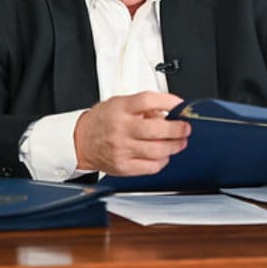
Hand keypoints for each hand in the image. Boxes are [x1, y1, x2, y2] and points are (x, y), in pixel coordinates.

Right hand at [73, 91, 190, 175]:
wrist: (81, 141)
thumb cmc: (102, 121)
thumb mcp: (119, 103)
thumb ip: (143, 106)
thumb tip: (169, 111)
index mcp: (120, 108)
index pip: (148, 100)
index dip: (168, 101)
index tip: (179, 105)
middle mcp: (121, 128)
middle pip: (156, 128)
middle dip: (178, 129)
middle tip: (185, 128)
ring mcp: (121, 149)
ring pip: (157, 150)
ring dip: (174, 146)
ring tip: (179, 142)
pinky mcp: (123, 166)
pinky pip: (150, 167)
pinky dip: (162, 161)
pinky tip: (163, 155)